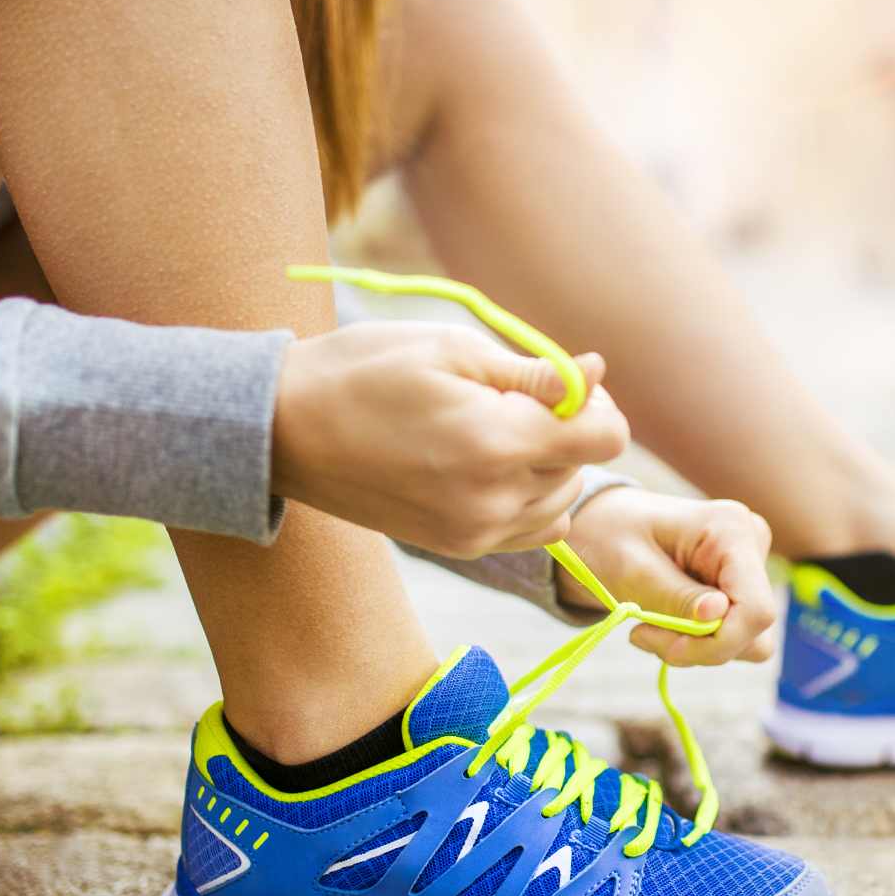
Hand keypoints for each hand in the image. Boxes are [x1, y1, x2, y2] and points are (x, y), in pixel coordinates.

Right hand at [271, 322, 627, 556]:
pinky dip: (530, 498)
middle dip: (564, 428)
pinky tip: (489, 468)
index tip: (559, 383)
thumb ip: (535, 371)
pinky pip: (535, 528)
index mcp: (496, 442)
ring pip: (563, 498)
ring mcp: (477, 532)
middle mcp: (494, 499)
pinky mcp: (462, 547)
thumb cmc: (365, 371)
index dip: (595, 403)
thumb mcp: (452, 348)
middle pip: (584, 465)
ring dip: (547, 464)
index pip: (607, 437)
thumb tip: (599, 374)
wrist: (287, 430)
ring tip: (488, 432)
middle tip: (505, 398)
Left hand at [560, 488, 778, 665]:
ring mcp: (750, 568)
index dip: (720, 643)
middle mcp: (752, 545)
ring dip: (698, 647)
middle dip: (700, 647)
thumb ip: (675, 595)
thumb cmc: (610, 538)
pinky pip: (735, 637)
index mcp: (731, 530)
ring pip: (747, 640)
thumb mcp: (631, 569)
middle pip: (753, 630)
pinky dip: (700, 643)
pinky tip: (666, 622)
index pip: (757, 610)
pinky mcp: (741, 589)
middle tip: (644, 634)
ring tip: (651, 626)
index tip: (669, 650)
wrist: (603, 527)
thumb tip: (717, 614)